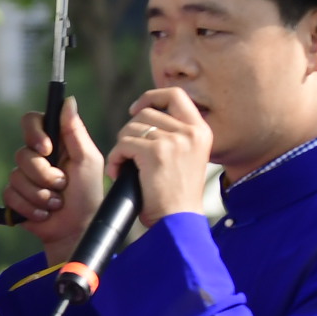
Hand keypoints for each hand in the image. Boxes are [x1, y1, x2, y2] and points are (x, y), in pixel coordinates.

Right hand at [8, 99, 103, 269]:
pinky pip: (11, 196)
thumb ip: (75, 131)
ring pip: (16, 177)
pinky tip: (44, 213)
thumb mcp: (87, 159)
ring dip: (40, 194)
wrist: (77, 227)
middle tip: (61, 185)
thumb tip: (69, 101)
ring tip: (56, 203)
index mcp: (54, 142)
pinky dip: (31, 207)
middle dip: (43, 174)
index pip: (31, 122)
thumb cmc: (88, 192)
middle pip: (22, 154)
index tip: (46, 149)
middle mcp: (36, 157)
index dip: (34, 134)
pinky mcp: (15, 197)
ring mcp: (24, 177)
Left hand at [110, 86, 215, 224]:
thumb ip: (174, 133)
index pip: (175, 95)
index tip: (136, 110)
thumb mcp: (185, 156)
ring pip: (131, 128)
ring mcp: (175, 140)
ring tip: (125, 167)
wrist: (178, 221)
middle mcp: (191, 132)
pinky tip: (119, 173)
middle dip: (129, 132)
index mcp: (201, 130)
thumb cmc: (175, 194)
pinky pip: (123, 144)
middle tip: (128, 154)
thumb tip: (144, 111)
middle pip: (146, 113)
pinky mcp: (156, 152)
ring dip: (121, 147)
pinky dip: (115, 159)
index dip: (152, 97)